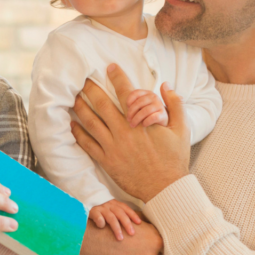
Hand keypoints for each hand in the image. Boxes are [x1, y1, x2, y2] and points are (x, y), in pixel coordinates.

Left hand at [72, 64, 190, 201]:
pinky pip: (87, 144)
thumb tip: (166, 85)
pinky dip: (78, 133)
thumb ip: (175, 104)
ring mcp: (113, 147)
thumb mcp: (182, 130)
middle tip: (82, 78)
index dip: (117, 77)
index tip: (110, 67)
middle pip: (101, 104)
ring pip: (90, 122)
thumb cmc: (174, 159)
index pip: (126, 92)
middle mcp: (123, 132)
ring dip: (80, 107)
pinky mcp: (106, 161)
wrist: (165, 188)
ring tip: (73, 97)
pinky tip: (72, 123)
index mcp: (141, 121)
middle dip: (90, 88)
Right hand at [88, 200, 141, 240]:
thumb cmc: (99, 207)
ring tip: (120, 238)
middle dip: (127, 224)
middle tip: (132, 233)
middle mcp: (109, 205)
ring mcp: (101, 208)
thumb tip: (130, 224)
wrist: (84, 198)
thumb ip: (117, 213)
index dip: (133, 215)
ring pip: (111, 217)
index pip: (125, 208)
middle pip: (120, 213)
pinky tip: (102, 227)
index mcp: (114, 204)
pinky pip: (98, 217)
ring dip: (117, 228)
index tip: (139, 223)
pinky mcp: (92, 211)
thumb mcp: (109, 207)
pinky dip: (101, 222)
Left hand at [125, 89, 167, 127]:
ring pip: (145, 111)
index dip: (129, 100)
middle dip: (131, 112)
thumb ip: (134, 104)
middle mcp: (154, 97)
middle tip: (128, 120)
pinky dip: (146, 122)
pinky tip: (143, 125)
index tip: (126, 108)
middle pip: (139, 102)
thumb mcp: (141, 106)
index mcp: (147, 93)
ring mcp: (160, 105)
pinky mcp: (163, 115)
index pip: (136, 93)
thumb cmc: (147, 114)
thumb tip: (125, 106)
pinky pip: (153, 117)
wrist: (161, 122)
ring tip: (133, 124)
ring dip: (137, 119)